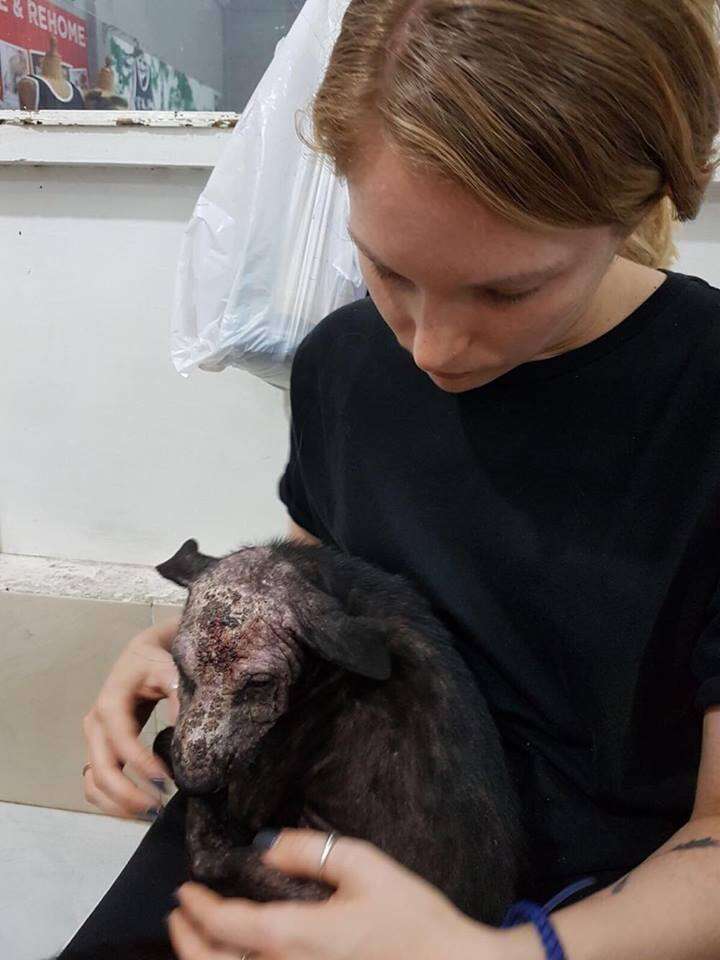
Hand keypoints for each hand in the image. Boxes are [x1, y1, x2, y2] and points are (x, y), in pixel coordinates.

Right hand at [82, 620, 180, 817]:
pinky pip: (95, 783)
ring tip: (150, 813)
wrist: (140, 657)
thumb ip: (176, 695)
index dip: (141, 764)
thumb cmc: (156, 663)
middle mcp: (95, 725)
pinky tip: (137, 807)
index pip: (122, 741)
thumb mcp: (169, 670)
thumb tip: (186, 729)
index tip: (167, 781)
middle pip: (102, 769)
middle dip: (128, 794)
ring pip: (94, 783)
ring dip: (117, 804)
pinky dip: (110, 801)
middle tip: (159, 807)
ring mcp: (93, 740)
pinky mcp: (98, 750)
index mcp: (110, 704)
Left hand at [168, 828, 502, 959]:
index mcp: (297, 937)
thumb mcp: (365, 866)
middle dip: (189, 940)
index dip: (199, 909)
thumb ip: (311, 853)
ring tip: (197, 937)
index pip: (228, 927)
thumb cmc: (410, 918)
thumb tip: (266, 848)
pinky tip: (240, 955)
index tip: (185, 889)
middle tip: (180, 912)